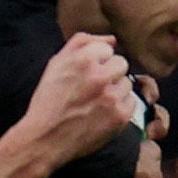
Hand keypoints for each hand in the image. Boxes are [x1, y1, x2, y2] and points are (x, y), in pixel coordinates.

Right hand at [23, 36, 139, 165]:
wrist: (45, 139)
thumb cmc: (49, 100)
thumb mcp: (56, 64)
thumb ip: (82, 42)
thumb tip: (112, 39)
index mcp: (83, 59)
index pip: (107, 49)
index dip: (96, 62)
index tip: (84, 75)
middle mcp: (100, 75)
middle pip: (121, 64)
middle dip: (109, 73)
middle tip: (92, 89)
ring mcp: (112, 97)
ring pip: (127, 83)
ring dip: (115, 90)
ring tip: (96, 102)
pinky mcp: (119, 116)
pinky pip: (131, 102)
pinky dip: (120, 107)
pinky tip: (103, 113)